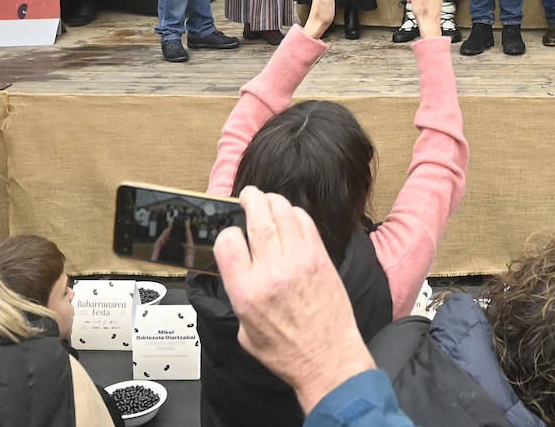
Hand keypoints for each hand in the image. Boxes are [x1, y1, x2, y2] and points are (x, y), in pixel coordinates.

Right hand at [215, 187, 376, 412]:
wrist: (327, 359)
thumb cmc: (288, 352)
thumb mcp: (245, 332)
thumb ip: (239, 297)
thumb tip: (238, 274)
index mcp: (247, 293)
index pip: (228, 242)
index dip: (227, 233)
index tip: (230, 234)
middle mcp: (272, 273)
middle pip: (257, 218)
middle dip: (250, 200)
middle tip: (248, 195)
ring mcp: (299, 262)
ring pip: (283, 214)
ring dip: (273, 201)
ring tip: (267, 199)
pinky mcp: (321, 259)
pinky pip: (306, 224)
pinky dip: (295, 213)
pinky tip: (290, 214)